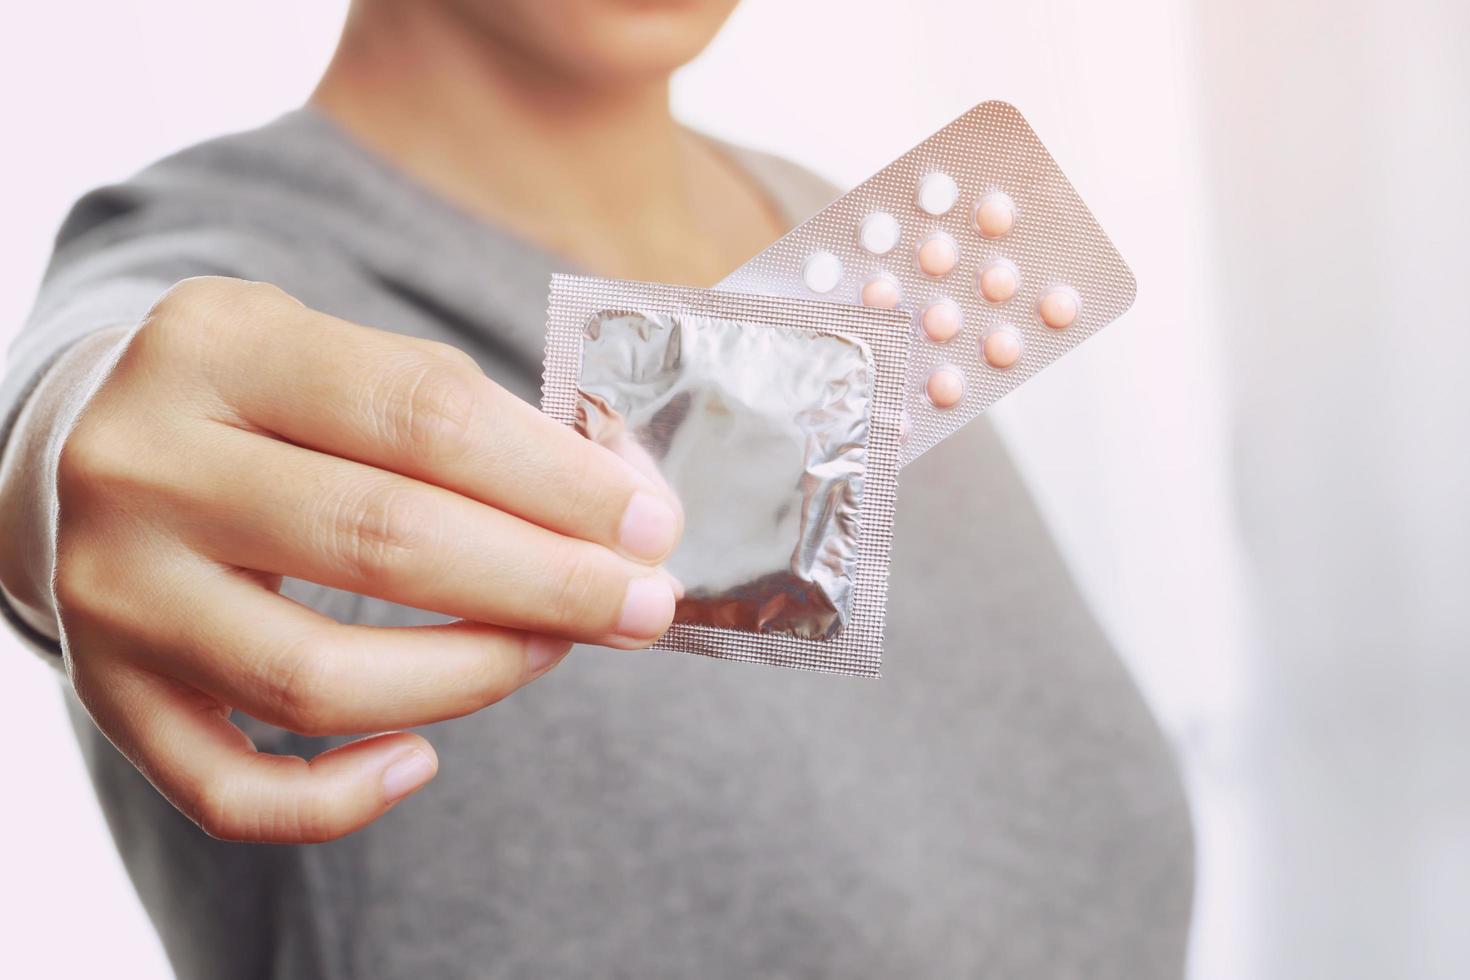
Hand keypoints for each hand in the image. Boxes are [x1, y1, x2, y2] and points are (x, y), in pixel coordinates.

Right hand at [40, 277, 681, 841]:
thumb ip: (472, 423)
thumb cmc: (266, 409)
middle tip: (643, 606)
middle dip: (547, 583)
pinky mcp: (107, 692)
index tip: (651, 525)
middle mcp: (145, 465)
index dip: (559, 480)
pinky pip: (229, 789)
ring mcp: (114, 589)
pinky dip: (339, 799)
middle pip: (382, 540)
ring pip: (314, 678)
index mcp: (220, 345)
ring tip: (551, 650)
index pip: (423, 414)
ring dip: (472, 676)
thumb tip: (626, 512)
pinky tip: (420, 760)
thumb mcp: (345, 364)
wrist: (93, 447)